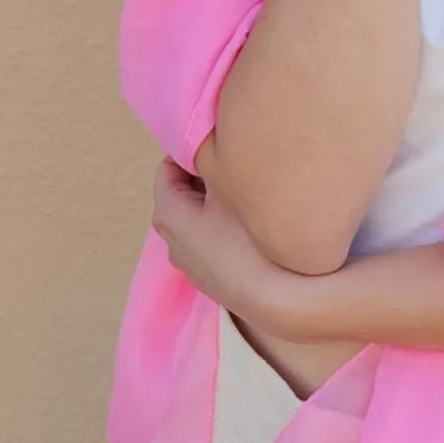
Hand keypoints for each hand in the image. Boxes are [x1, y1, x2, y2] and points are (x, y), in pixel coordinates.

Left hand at [150, 158, 295, 331]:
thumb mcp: (230, 186)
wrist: (277, 299)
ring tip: (245, 193)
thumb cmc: (248, 238)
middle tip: (234, 165)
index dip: (192, 152)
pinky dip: (223, 226)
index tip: (217, 145)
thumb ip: (213, 158)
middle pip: (182, 193)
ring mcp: (190, 264)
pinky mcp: (211, 278)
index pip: (168, 167)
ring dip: (214, 203)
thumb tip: (209, 142)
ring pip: (198, 217)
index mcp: (166, 215)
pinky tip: (250, 225)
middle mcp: (170, 242)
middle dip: (204, 177)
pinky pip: (211, 239)